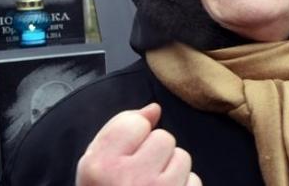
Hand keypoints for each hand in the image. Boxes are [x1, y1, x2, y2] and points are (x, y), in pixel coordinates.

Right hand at [77, 103, 201, 185]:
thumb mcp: (94, 167)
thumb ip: (119, 131)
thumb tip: (154, 109)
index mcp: (101, 168)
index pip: (134, 123)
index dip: (133, 137)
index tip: (123, 157)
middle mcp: (131, 179)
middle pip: (164, 138)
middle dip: (155, 154)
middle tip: (138, 178)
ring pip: (183, 158)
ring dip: (172, 171)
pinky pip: (194, 182)